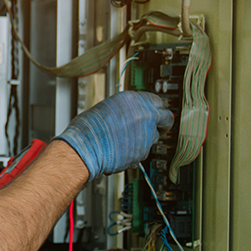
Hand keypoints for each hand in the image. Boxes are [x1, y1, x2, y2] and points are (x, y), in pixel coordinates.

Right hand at [56, 91, 173, 178]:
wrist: (84, 149)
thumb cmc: (87, 130)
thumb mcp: (106, 107)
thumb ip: (124, 109)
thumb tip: (130, 112)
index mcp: (132, 99)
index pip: (156, 100)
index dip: (155, 108)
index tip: (155, 112)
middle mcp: (143, 114)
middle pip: (166, 117)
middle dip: (163, 123)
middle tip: (159, 126)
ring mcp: (145, 133)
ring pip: (155, 135)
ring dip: (147, 138)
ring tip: (129, 140)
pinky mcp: (144, 151)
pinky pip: (145, 150)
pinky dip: (137, 151)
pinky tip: (123, 149)